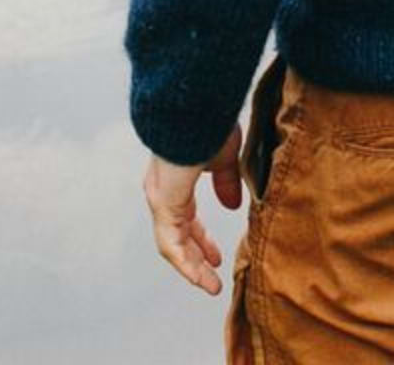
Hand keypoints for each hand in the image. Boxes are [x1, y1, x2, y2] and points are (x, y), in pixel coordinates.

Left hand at [142, 127, 245, 294]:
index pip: (185, 218)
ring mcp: (160, 198)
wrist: (195, 106)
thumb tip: (233, 204)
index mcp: (175, 181)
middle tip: (212, 276)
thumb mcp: (224, 158)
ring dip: (191, 268)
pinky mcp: (163, 202)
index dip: (201, 239)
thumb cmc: (210, 121)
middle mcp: (163, 191)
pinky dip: (186, 264)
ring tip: (209, 286)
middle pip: (178, 235)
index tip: (216, 256)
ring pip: (172, 244)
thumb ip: (225, 182)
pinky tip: (200, 277)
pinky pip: (171, 243)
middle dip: (196, 257)